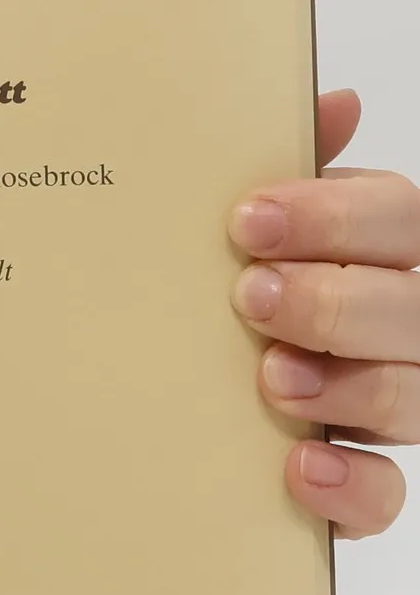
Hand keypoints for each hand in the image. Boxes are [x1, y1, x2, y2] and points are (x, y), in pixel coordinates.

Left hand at [230, 89, 415, 537]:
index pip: (402, 220)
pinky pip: (385, 494)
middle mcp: (409, 325)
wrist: (196, 390)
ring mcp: (399, 400)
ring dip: (346, 386)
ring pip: (414, 398)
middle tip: (250, 297)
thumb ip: (296, 168)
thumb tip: (331, 101)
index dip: (335, 218)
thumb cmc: (256, 281)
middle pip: (413, 309)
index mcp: (389, 252)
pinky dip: (350, 484)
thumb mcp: (269, 229)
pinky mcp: (366, 481)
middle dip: (333, 302)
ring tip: (273, 379)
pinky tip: (302, 465)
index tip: (248, 220)